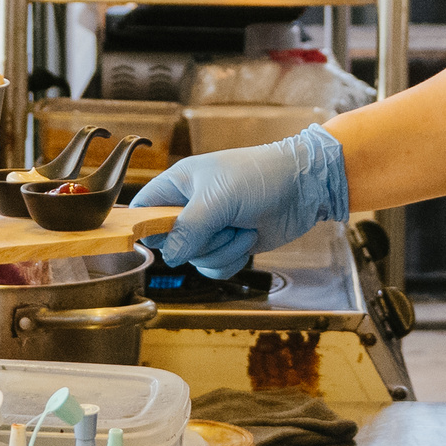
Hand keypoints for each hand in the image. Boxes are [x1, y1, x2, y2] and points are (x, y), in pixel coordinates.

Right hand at [132, 127, 347, 278]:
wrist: (303, 186)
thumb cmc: (260, 176)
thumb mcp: (219, 198)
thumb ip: (189, 228)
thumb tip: (171, 257)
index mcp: (177, 186)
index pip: (141, 211)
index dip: (144, 229)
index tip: (162, 239)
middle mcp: (190, 208)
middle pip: (171, 245)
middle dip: (200, 243)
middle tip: (222, 223)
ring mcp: (210, 229)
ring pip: (196, 260)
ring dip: (223, 250)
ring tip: (242, 226)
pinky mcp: (229, 245)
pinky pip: (215, 268)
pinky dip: (233, 259)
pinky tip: (249, 239)